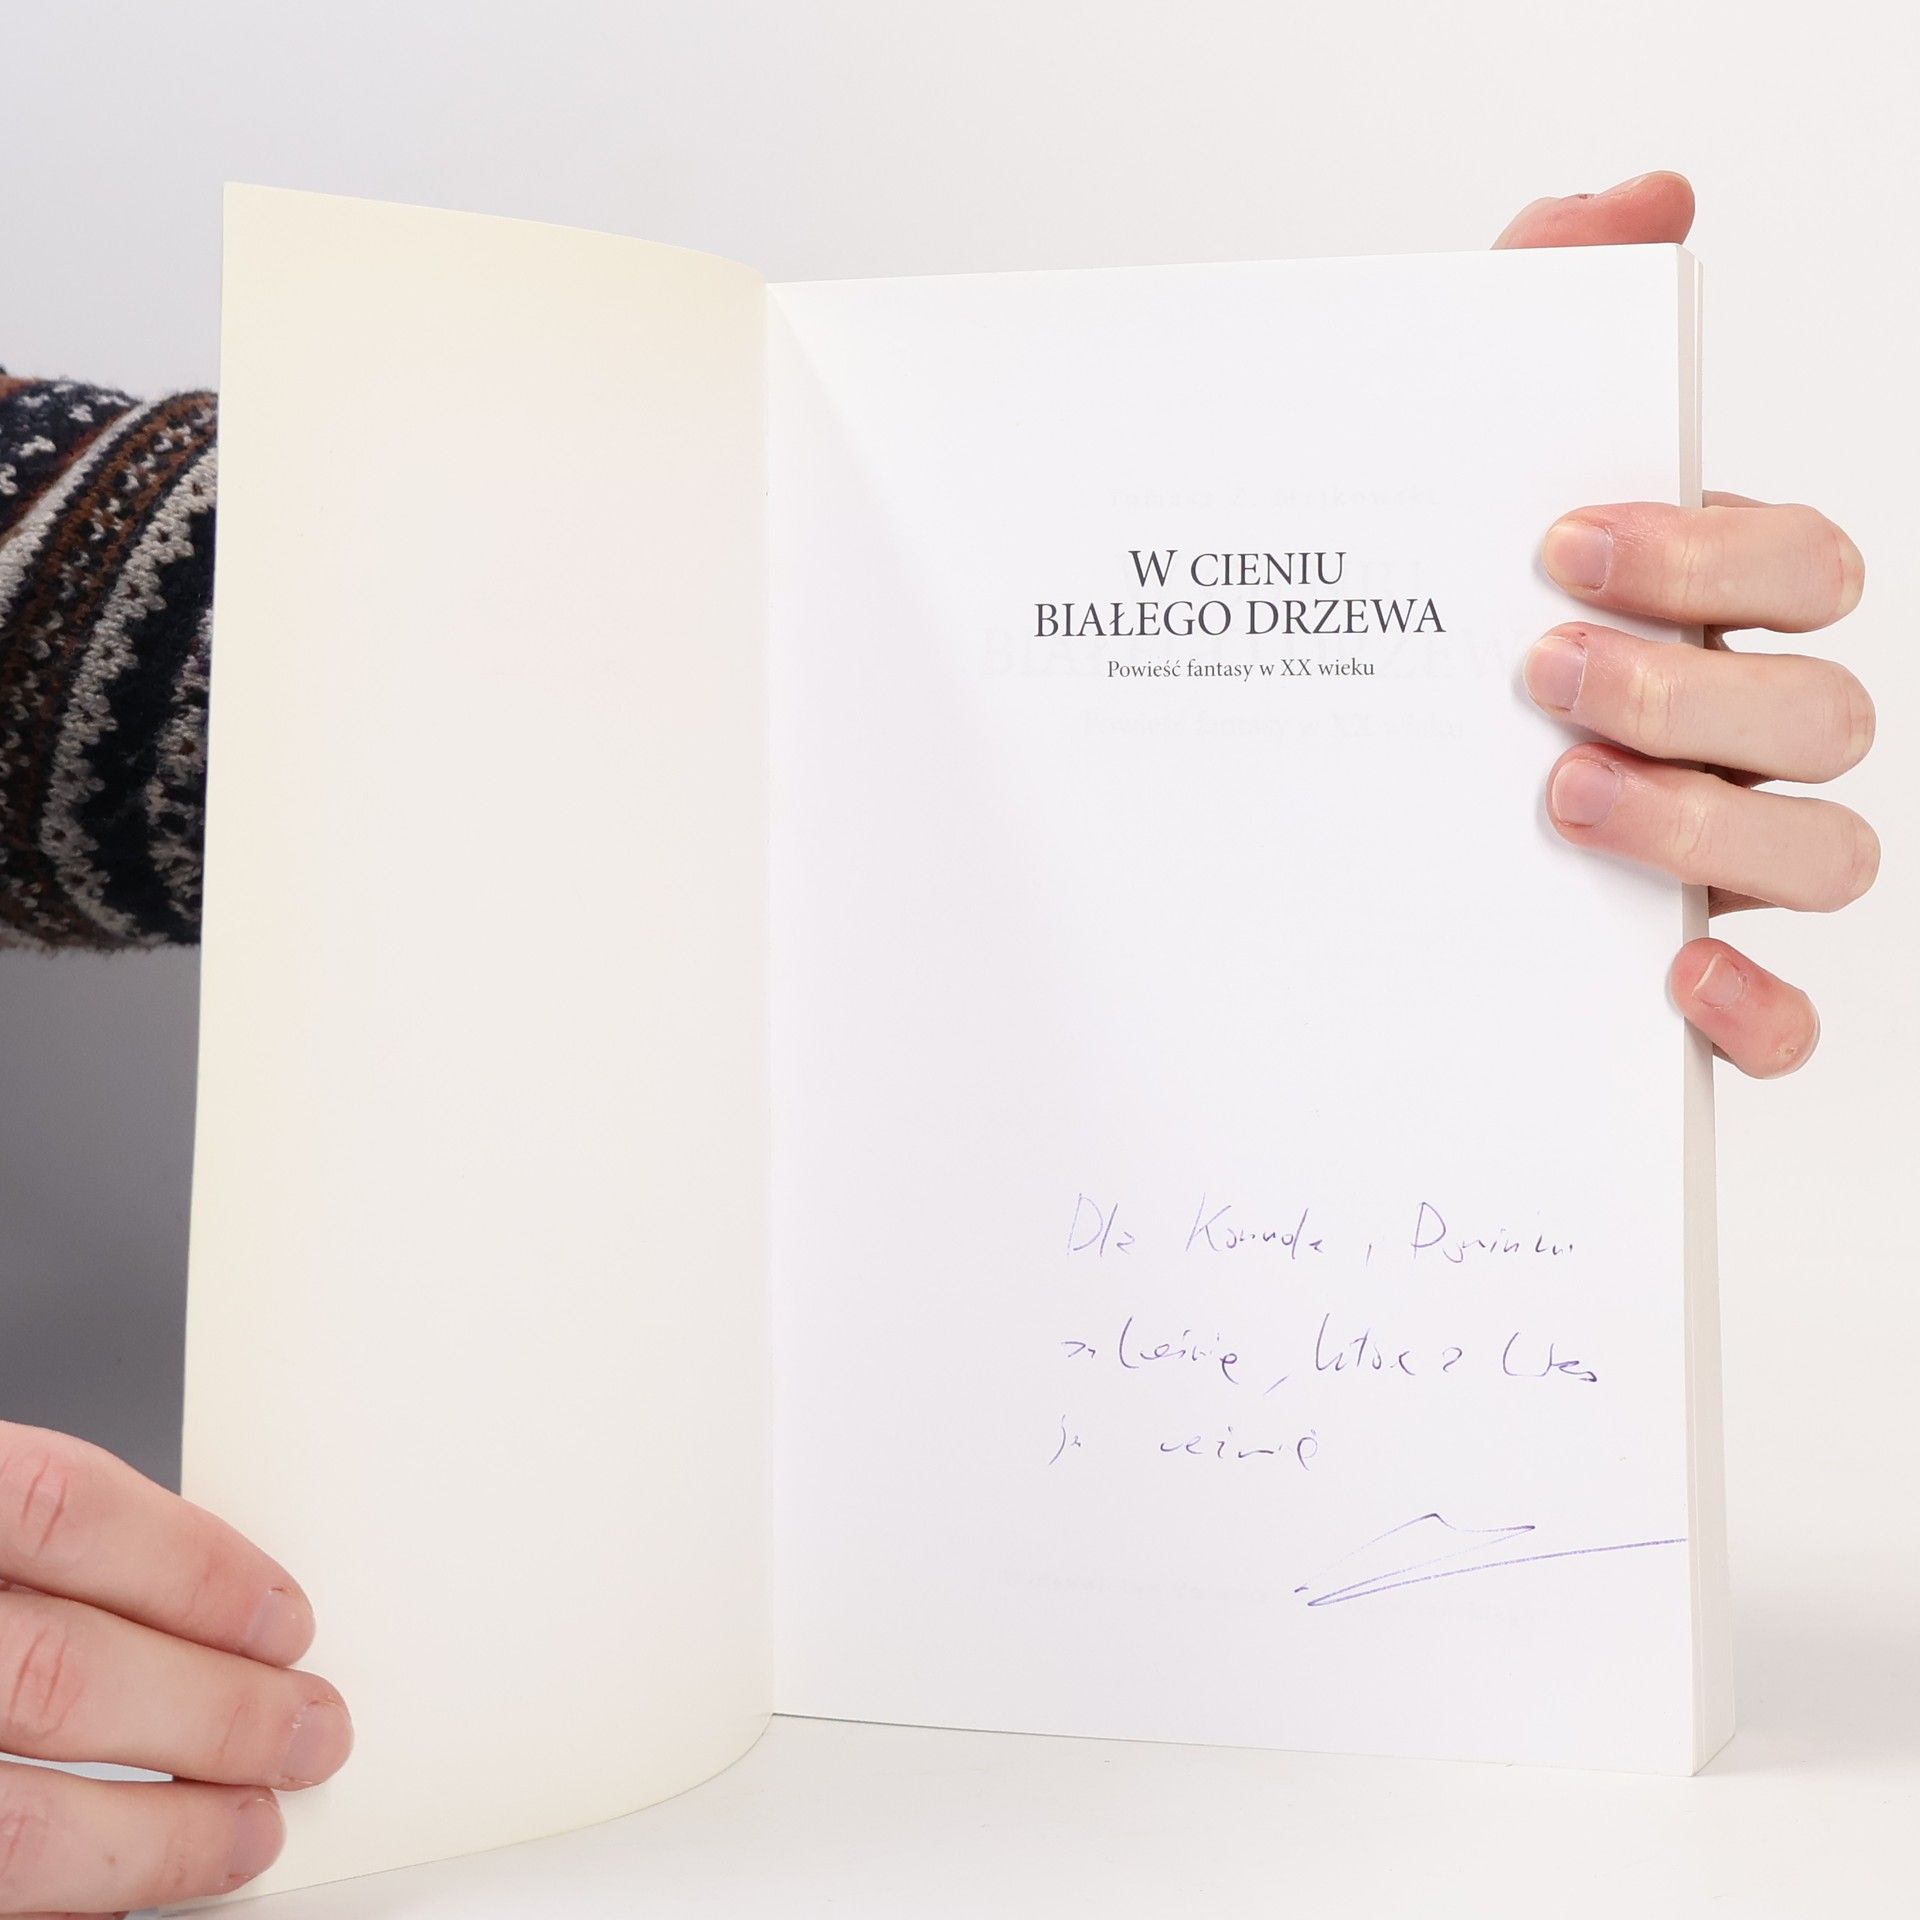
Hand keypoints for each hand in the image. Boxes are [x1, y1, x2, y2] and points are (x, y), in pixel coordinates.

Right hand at [0, 1421, 350, 1911]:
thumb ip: (37, 1546)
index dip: (194, 1563)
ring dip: (156, 1840)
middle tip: (314, 1728)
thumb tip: (200, 1594)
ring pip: (16, 1823)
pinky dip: (72, 1897)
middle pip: (62, 1671)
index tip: (287, 1614)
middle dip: (214, 1711)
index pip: (64, 1508)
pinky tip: (133, 1890)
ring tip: (249, 1832)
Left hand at [1497, 172, 1875, 1077]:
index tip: (1563, 545)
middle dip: (1696, 689)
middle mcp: (1735, 733)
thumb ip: (1542, 309)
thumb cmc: (1421, 626)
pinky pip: (1785, 1018)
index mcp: (1704, 615)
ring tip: (1556, 800)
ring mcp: (1719, 857)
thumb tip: (1641, 197)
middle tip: (1541, 673)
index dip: (1717, 555)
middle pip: (1830, 712)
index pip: (1806, 566)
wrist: (1314, 797)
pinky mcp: (1679, 975)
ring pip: (1829, 852)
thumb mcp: (1454, 460)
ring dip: (1712, 827)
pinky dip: (1761, 1010)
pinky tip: (1674, 976)